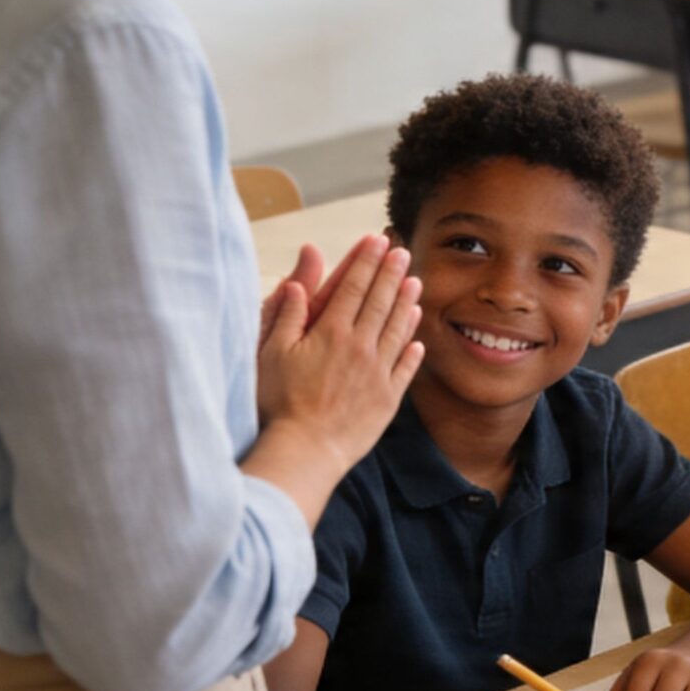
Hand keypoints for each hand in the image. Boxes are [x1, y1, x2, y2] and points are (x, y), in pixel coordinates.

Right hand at [256, 235, 424, 470]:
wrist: (306, 449)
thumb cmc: (280, 403)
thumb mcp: (271, 353)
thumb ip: (286, 315)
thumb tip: (295, 283)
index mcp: (331, 332)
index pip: (352, 287)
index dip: (366, 261)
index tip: (377, 241)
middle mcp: (359, 347)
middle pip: (379, 302)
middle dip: (391, 273)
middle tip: (402, 251)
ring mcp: (377, 372)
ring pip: (397, 330)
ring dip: (407, 304)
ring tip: (415, 283)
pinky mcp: (387, 398)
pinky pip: (405, 368)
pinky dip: (412, 350)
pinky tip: (418, 338)